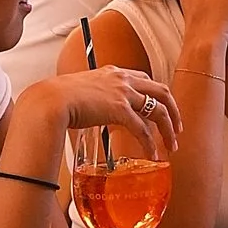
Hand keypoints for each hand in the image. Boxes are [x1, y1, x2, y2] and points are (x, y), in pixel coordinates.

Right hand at [44, 64, 175, 159]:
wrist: (50, 100)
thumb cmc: (58, 98)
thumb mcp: (81, 90)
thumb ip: (94, 97)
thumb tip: (91, 111)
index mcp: (114, 72)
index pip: (145, 79)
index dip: (156, 95)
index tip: (161, 110)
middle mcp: (123, 79)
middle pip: (161, 92)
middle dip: (173, 111)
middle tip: (178, 128)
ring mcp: (123, 93)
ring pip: (158, 110)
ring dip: (168, 129)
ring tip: (172, 145)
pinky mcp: (119, 110)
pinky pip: (142, 129)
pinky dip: (150, 143)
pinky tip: (152, 155)